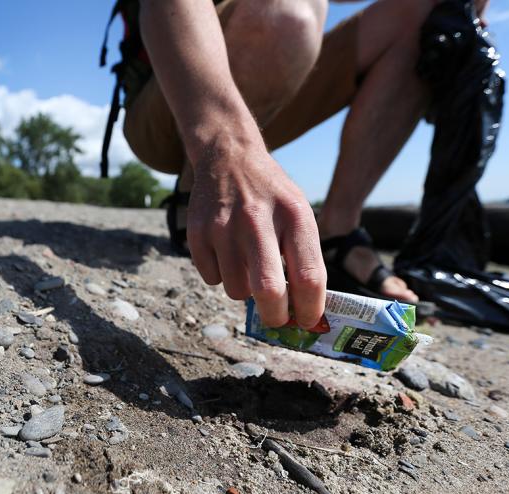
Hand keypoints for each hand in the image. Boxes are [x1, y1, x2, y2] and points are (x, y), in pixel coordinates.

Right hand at [186, 139, 326, 327]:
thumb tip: (306, 312)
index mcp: (293, 216)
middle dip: (275, 316)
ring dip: (245, 290)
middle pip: (268, 291)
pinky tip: (227, 252)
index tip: (309, 322)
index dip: (311, 309)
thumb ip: (305, 258)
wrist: (229, 158)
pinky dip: (222, 275)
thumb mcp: (298, 214)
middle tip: (277, 318)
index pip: (308, 277)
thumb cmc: (271, 196)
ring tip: (248, 267)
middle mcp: (256, 220)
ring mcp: (223, 226)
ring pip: (236, 291)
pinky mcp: (197, 232)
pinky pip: (212, 278)